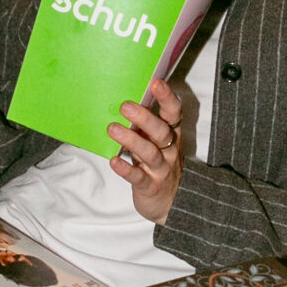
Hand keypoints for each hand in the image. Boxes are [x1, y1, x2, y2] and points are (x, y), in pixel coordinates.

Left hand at [109, 78, 183, 224]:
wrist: (170, 203)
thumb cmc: (157, 165)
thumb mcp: (156, 144)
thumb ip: (145, 126)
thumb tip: (122, 100)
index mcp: (171, 135)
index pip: (173, 113)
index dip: (167, 98)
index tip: (155, 82)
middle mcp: (169, 150)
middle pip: (161, 132)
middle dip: (145, 118)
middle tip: (125, 106)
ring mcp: (160, 169)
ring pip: (150, 153)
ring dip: (132, 140)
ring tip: (113, 129)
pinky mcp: (149, 186)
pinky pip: (138, 177)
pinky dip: (125, 169)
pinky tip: (114, 161)